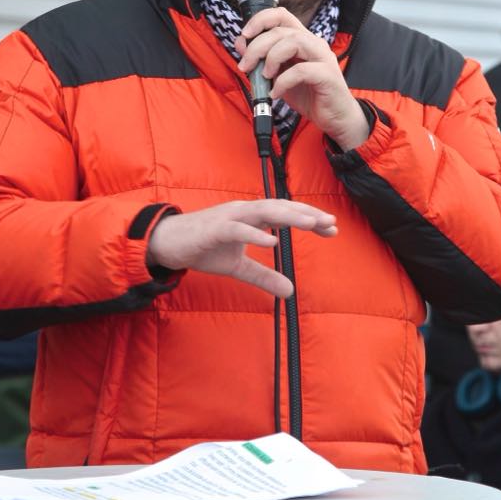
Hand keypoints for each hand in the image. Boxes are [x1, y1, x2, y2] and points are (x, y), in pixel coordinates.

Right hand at [146, 199, 336, 297]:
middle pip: (280, 207)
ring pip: (263, 211)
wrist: (168, 242)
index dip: (309, 219)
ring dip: (288, 216)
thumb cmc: (203, 247)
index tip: (332, 229)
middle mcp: (243, 212)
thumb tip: (290, 292)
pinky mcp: (214, 228)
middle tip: (331, 223)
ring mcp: (229, 217)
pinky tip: (272, 241)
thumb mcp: (238, 266)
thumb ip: (263, 276)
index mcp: (251, 217)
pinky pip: (237, 229)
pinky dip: (254, 233)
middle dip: (306, 214)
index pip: (285, 213)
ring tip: (311, 224)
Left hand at [236, 7, 368, 149]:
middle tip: (245, 66)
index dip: (260, 20)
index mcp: (301, 39)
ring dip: (271, 58)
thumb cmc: (307, 94)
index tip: (244, 35)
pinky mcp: (327, 75)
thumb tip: (241, 44)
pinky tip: (275, 93)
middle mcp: (313, 43)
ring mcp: (322, 57)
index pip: (281, 15)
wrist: (333, 118)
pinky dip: (283, 81)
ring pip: (293, 42)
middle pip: (281, 30)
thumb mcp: (277, 75)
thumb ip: (261, 60)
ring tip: (265, 77)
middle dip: (256, 47)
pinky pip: (301, 70)